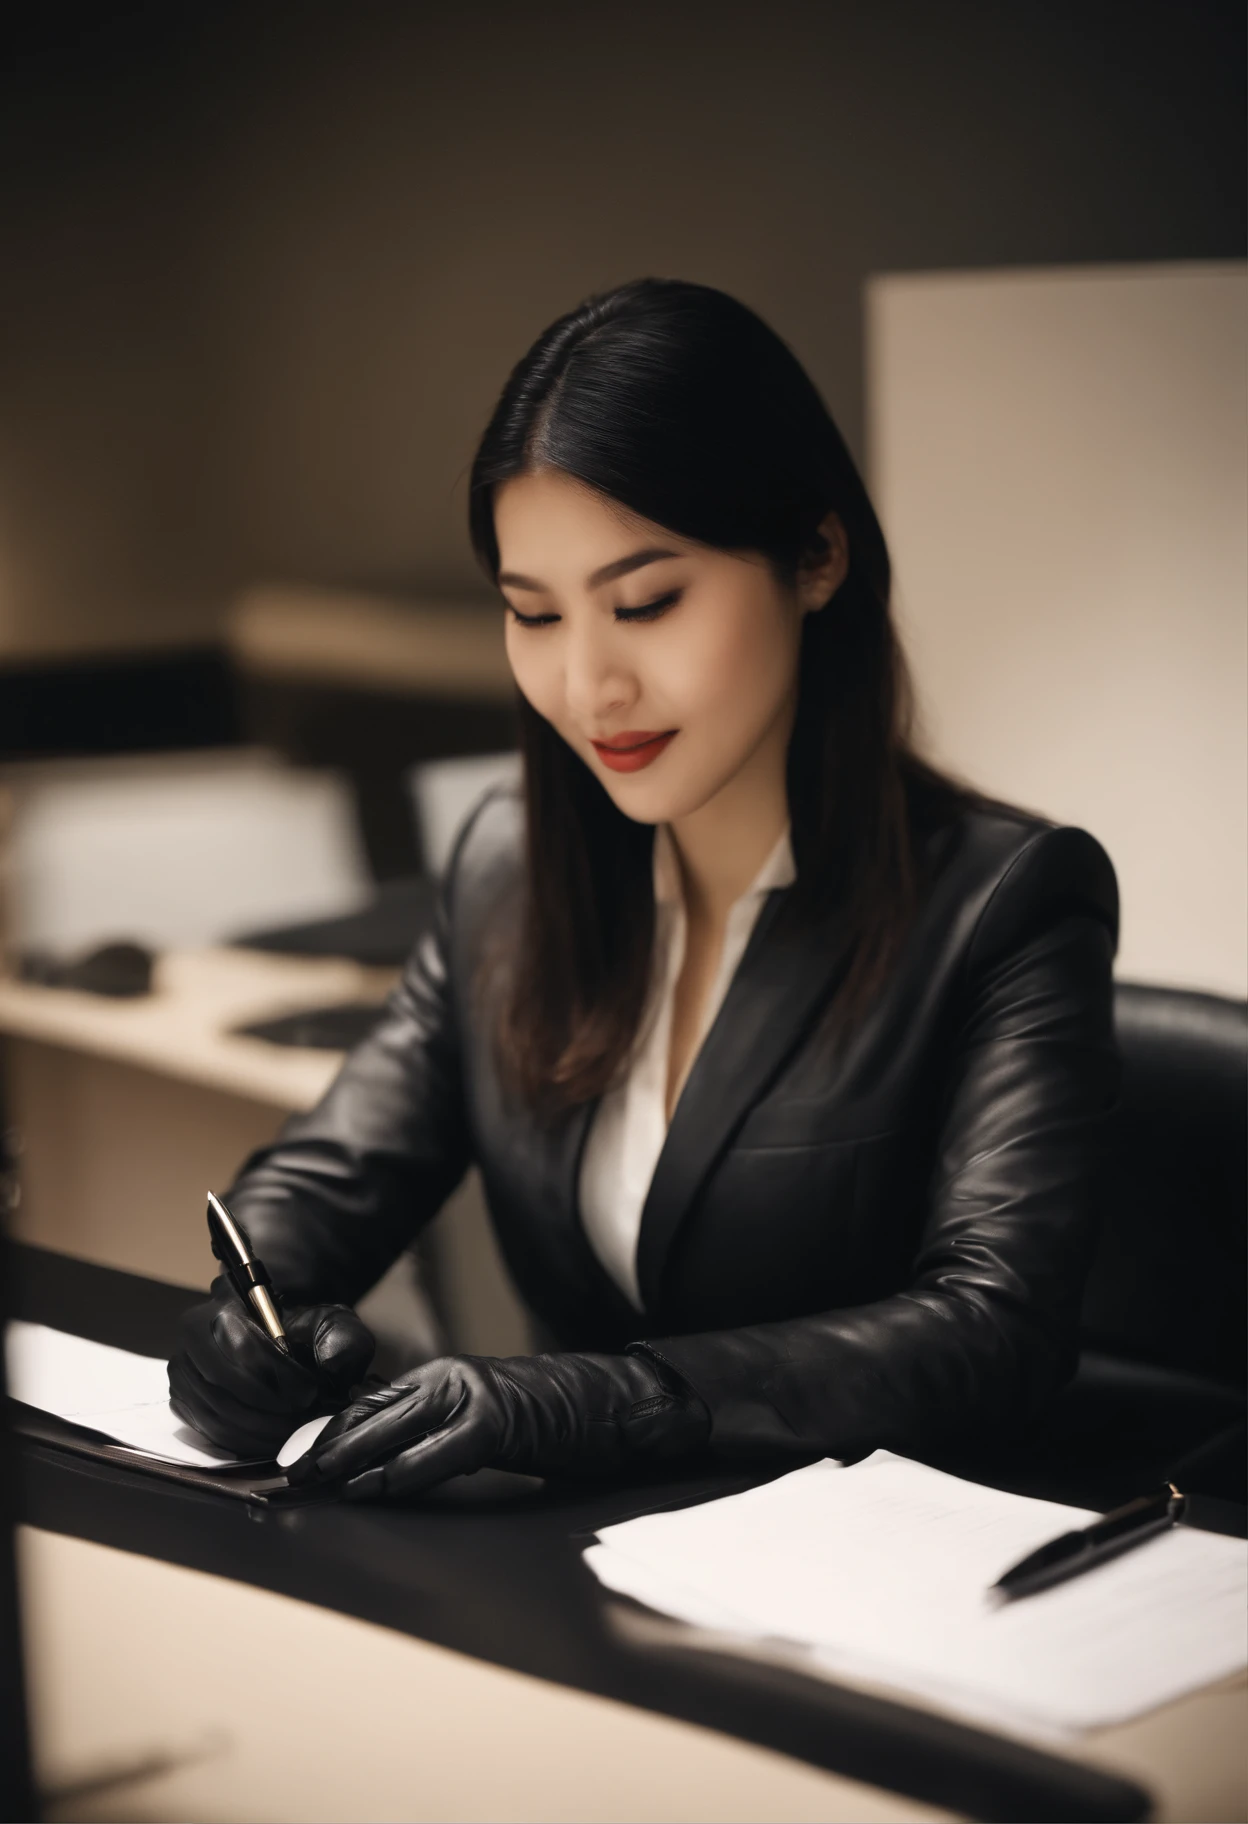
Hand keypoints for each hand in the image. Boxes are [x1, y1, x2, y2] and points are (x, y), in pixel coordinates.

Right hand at [168, 1276, 374, 1457]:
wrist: (280, 1335)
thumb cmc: (303, 1328)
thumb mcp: (331, 1320)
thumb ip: (340, 1336)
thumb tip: (331, 1364)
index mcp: (226, 1300)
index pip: (240, 1343)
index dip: (275, 1374)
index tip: (309, 1393)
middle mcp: (193, 1333)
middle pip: (222, 1383)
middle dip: (268, 1408)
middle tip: (302, 1418)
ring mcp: (183, 1368)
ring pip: (215, 1411)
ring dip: (258, 1429)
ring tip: (293, 1431)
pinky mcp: (182, 1399)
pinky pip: (209, 1429)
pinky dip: (243, 1441)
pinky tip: (272, 1439)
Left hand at [286, 1349, 709, 1499]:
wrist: (616, 1404)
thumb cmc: (555, 1421)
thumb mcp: (482, 1427)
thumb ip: (436, 1440)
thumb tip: (383, 1471)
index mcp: (442, 1379)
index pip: (367, 1404)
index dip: (325, 1431)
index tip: (288, 1459)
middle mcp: (449, 1378)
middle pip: (369, 1412)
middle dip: (322, 1447)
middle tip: (282, 1476)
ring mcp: (473, 1395)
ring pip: (393, 1428)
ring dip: (347, 1460)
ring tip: (311, 1484)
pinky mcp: (500, 1421)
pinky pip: (439, 1451)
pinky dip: (402, 1472)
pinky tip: (374, 1488)